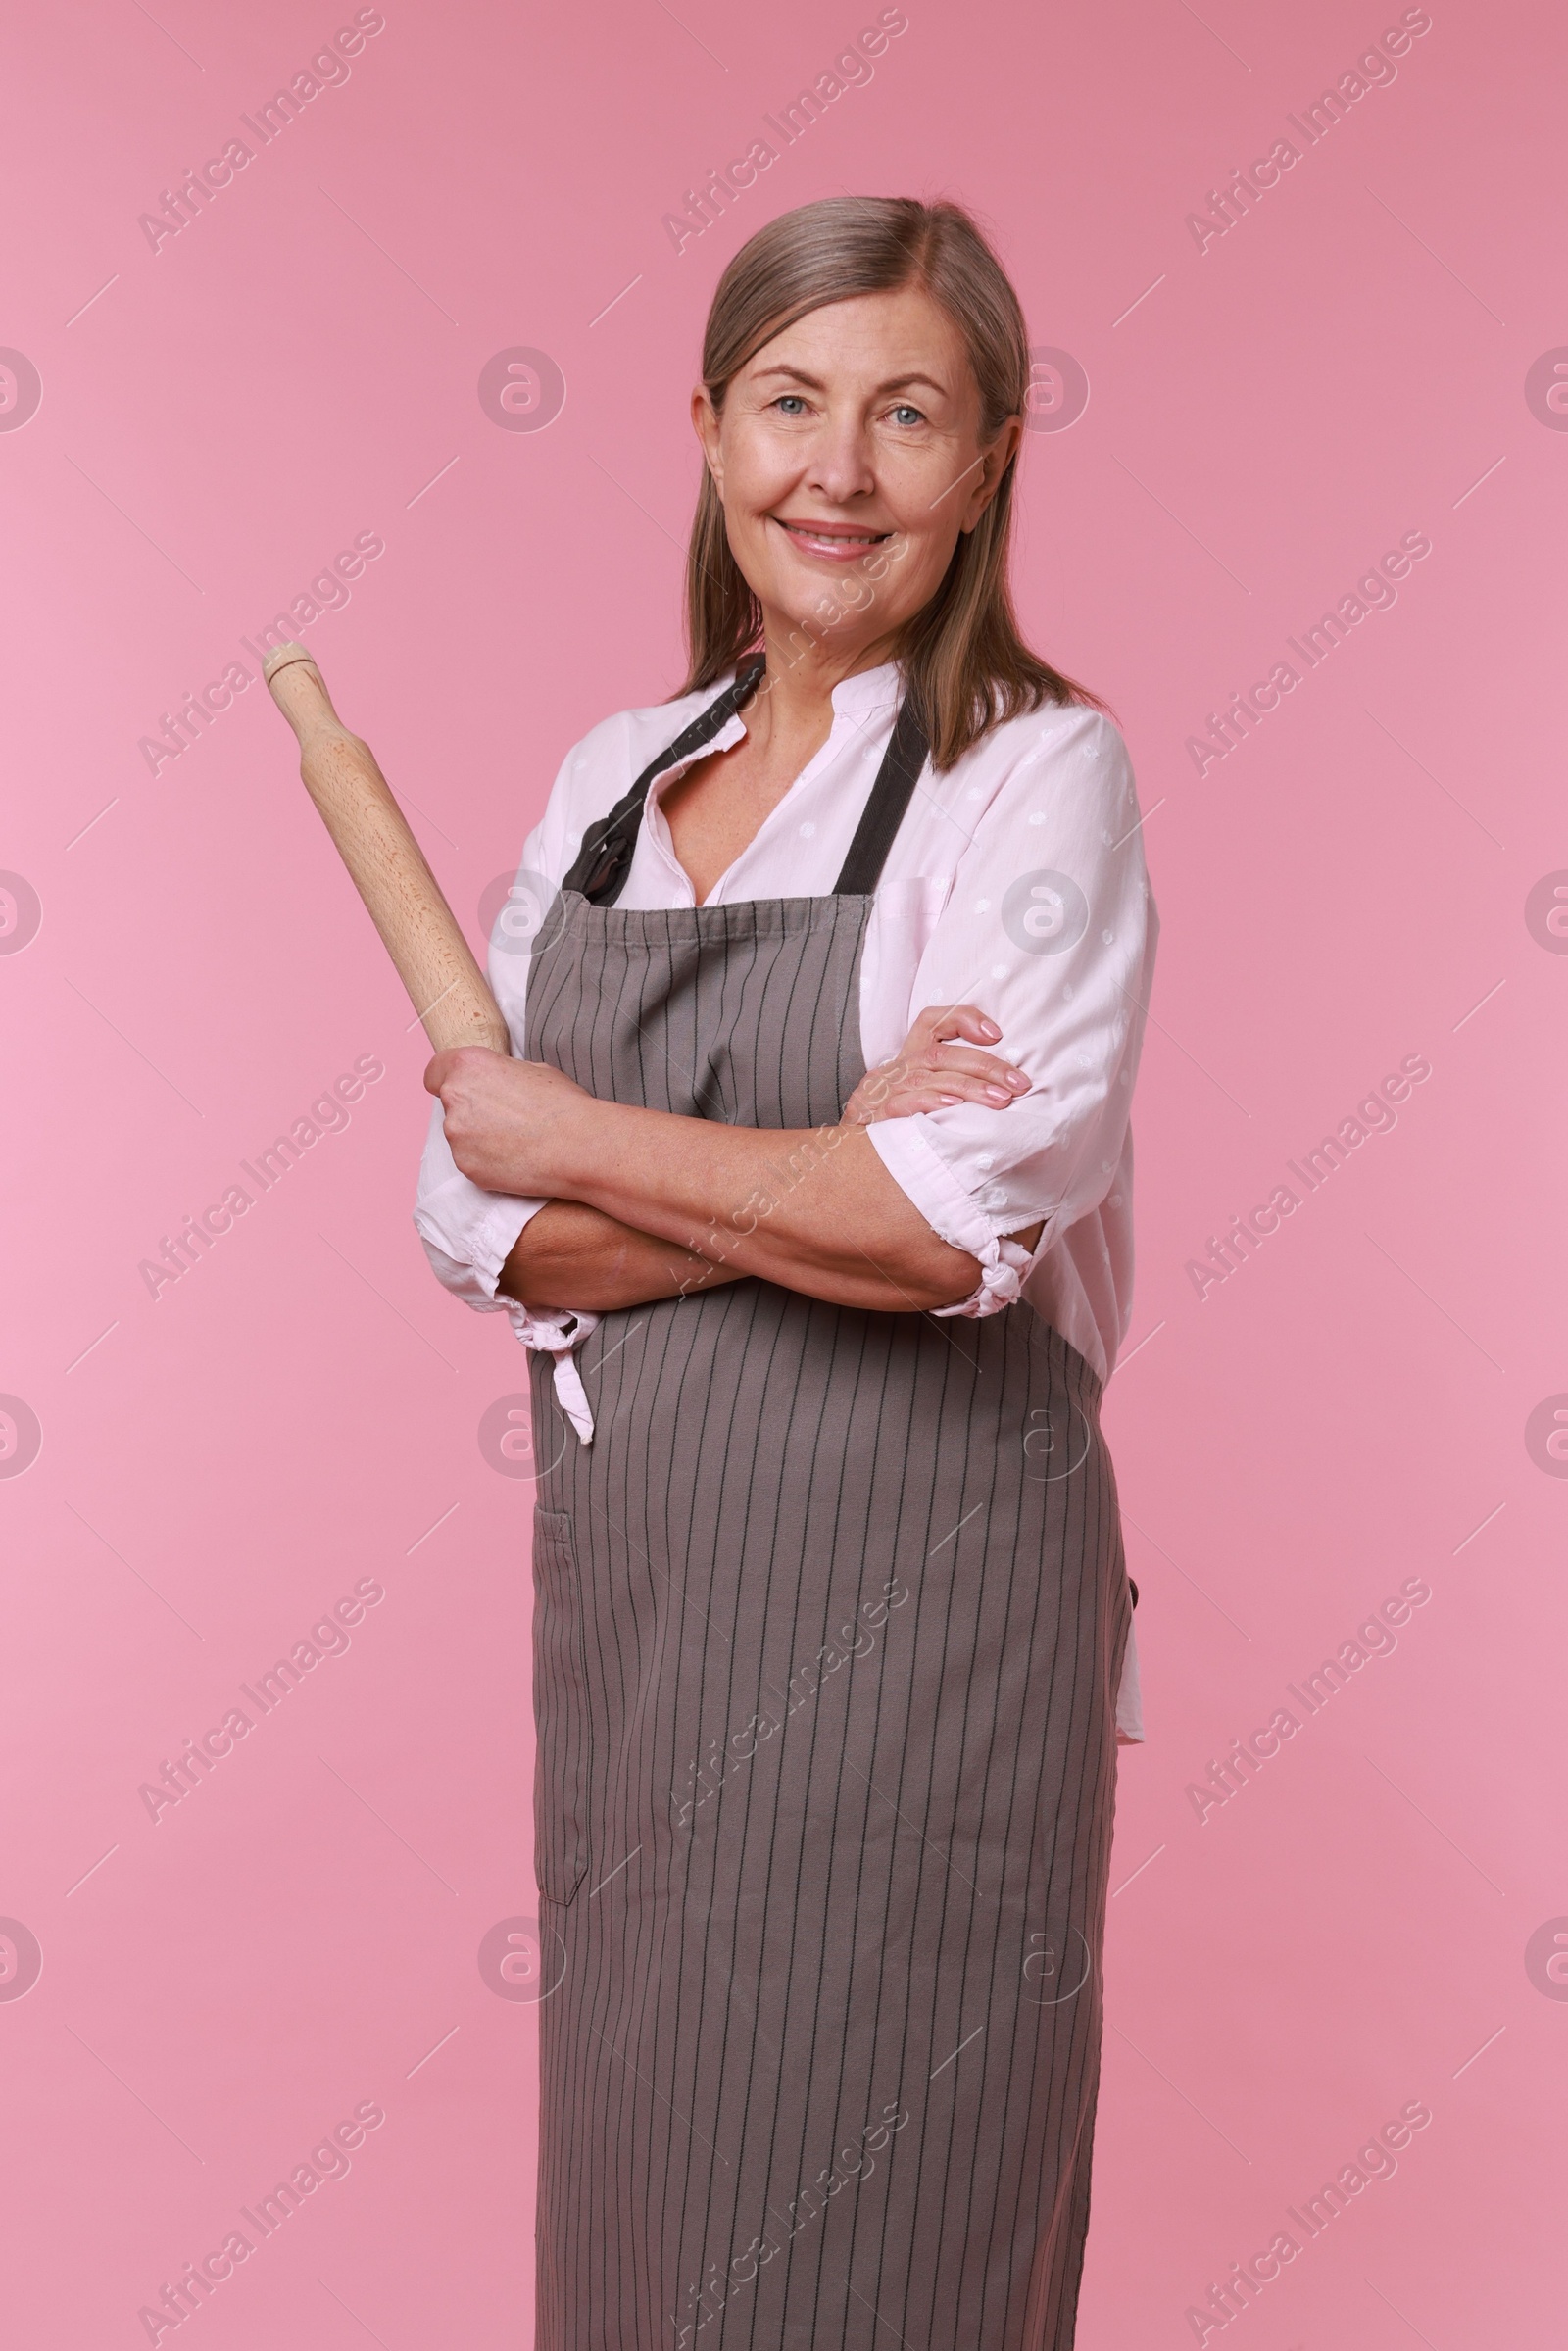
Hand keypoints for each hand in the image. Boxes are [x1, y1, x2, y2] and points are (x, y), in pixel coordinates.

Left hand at [424, 1047, 595, 1193]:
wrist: (579, 1146)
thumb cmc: (563, 1104)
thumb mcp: (533, 1069)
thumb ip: (500, 1074)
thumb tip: (495, 1083)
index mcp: (468, 1065)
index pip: (434, 1071)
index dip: (447, 1079)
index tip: (462, 1089)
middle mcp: (454, 1098)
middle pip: (450, 1104)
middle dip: (471, 1110)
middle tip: (505, 1118)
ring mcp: (457, 1136)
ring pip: (460, 1135)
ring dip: (478, 1137)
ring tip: (516, 1140)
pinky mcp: (466, 1167)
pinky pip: (470, 1160)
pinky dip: (487, 1161)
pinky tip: (515, 1158)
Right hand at [842, 1004, 1030, 1125]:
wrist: (845, 1165)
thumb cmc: (895, 1133)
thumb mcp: (922, 1103)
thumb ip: (952, 1089)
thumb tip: (1004, 1090)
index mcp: (907, 1060)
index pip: (931, 1021)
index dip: (964, 1019)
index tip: (997, 1034)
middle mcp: (893, 1069)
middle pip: (941, 1053)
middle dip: (986, 1066)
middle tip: (1018, 1083)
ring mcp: (881, 1092)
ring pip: (929, 1076)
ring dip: (970, 1087)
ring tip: (1001, 1100)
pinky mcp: (872, 1116)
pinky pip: (903, 1104)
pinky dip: (931, 1102)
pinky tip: (955, 1107)